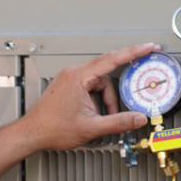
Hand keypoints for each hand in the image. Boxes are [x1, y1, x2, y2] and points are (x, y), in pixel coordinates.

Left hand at [21, 43, 156, 150]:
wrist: (32, 133)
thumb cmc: (52, 128)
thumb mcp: (91, 127)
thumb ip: (118, 123)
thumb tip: (138, 119)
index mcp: (79, 77)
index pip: (112, 59)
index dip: (134, 52)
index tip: (148, 47)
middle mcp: (72, 73)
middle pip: (106, 75)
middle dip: (116, 93)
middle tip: (130, 97)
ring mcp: (68, 79)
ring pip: (97, 84)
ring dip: (104, 100)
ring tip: (103, 118)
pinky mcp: (66, 86)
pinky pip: (88, 87)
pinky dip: (95, 100)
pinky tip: (93, 115)